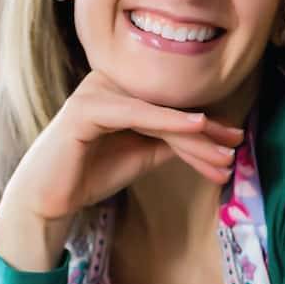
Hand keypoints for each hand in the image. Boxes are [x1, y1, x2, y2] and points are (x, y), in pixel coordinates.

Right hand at [0, 68, 244, 265]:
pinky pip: (135, 113)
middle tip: (236, 149)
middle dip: (205, 131)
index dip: (205, 124)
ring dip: (194, 135)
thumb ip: (167, 140)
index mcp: (118, 89)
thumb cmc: (89, 176)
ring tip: (224, 152)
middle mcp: (106, 82)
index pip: (169, 105)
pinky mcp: (86, 108)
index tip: (235, 141)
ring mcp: (95, 91)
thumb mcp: (140, 155)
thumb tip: (207, 133)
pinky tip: (196, 126)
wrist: (48, 201)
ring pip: (157, 112)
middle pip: (167, 106)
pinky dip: (167, 120)